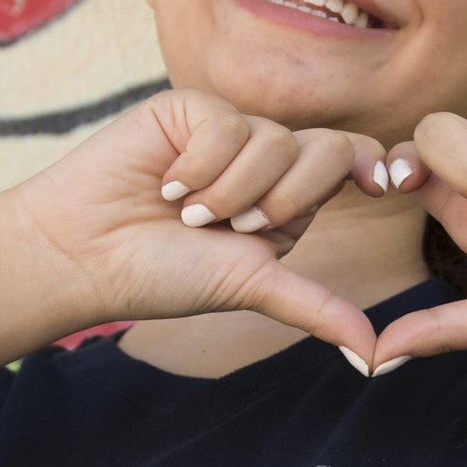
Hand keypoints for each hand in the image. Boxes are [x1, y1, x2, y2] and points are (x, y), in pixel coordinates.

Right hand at [0, 88, 389, 353]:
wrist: (86, 254)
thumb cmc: (162, 275)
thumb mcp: (250, 286)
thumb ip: (315, 307)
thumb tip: (376, 358)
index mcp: (288, 200)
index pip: (350, 163)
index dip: (371, 165)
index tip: (379, 185)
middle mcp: (264, 162)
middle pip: (326, 149)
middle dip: (286, 199)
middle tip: (235, 228)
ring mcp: (227, 132)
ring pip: (275, 140)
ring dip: (230, 192)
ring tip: (186, 214)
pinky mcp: (188, 108)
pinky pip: (227, 124)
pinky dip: (199, 166)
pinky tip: (164, 183)